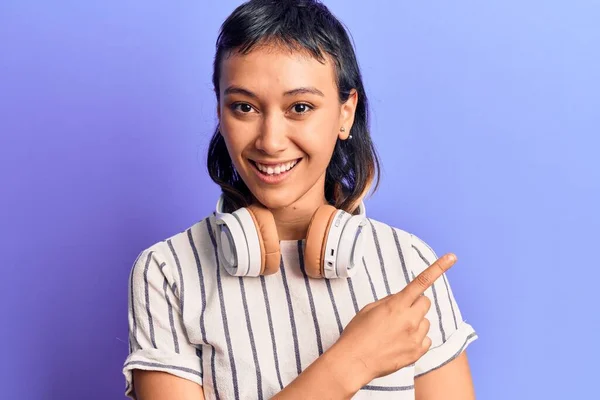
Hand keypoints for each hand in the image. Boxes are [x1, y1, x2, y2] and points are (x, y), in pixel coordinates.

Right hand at [334, 253, 456, 386]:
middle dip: (415, 304)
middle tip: (400, 312)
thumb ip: (390, 301)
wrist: (354, 361)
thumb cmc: (358, 333)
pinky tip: (400, 343)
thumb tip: (403, 299)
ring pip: (425, 321)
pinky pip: (426, 339)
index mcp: (396, 305)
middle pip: (426, 302)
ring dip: (415, 323)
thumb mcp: (369, 309)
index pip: (421, 282)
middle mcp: (410, 319)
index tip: (452, 257)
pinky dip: (416, 339)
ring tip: (395, 332)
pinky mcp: (417, 352)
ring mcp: (415, 337)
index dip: (438, 268)